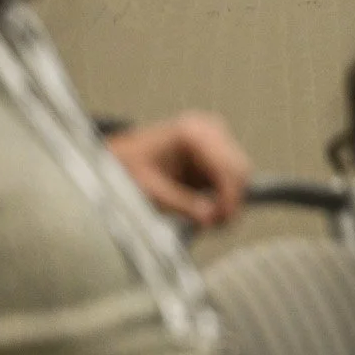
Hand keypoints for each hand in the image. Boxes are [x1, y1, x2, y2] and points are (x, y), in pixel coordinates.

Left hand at [105, 111, 250, 230]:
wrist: (114, 158)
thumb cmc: (124, 170)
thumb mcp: (148, 190)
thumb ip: (180, 204)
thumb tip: (210, 218)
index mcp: (192, 133)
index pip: (228, 166)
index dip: (230, 197)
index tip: (221, 222)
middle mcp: (209, 129)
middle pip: (240, 169)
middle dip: (230, 199)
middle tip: (213, 225)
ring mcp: (215, 136)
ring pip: (239, 173)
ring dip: (227, 197)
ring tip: (205, 218)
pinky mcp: (216, 148)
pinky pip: (230, 175)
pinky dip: (222, 193)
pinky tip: (204, 205)